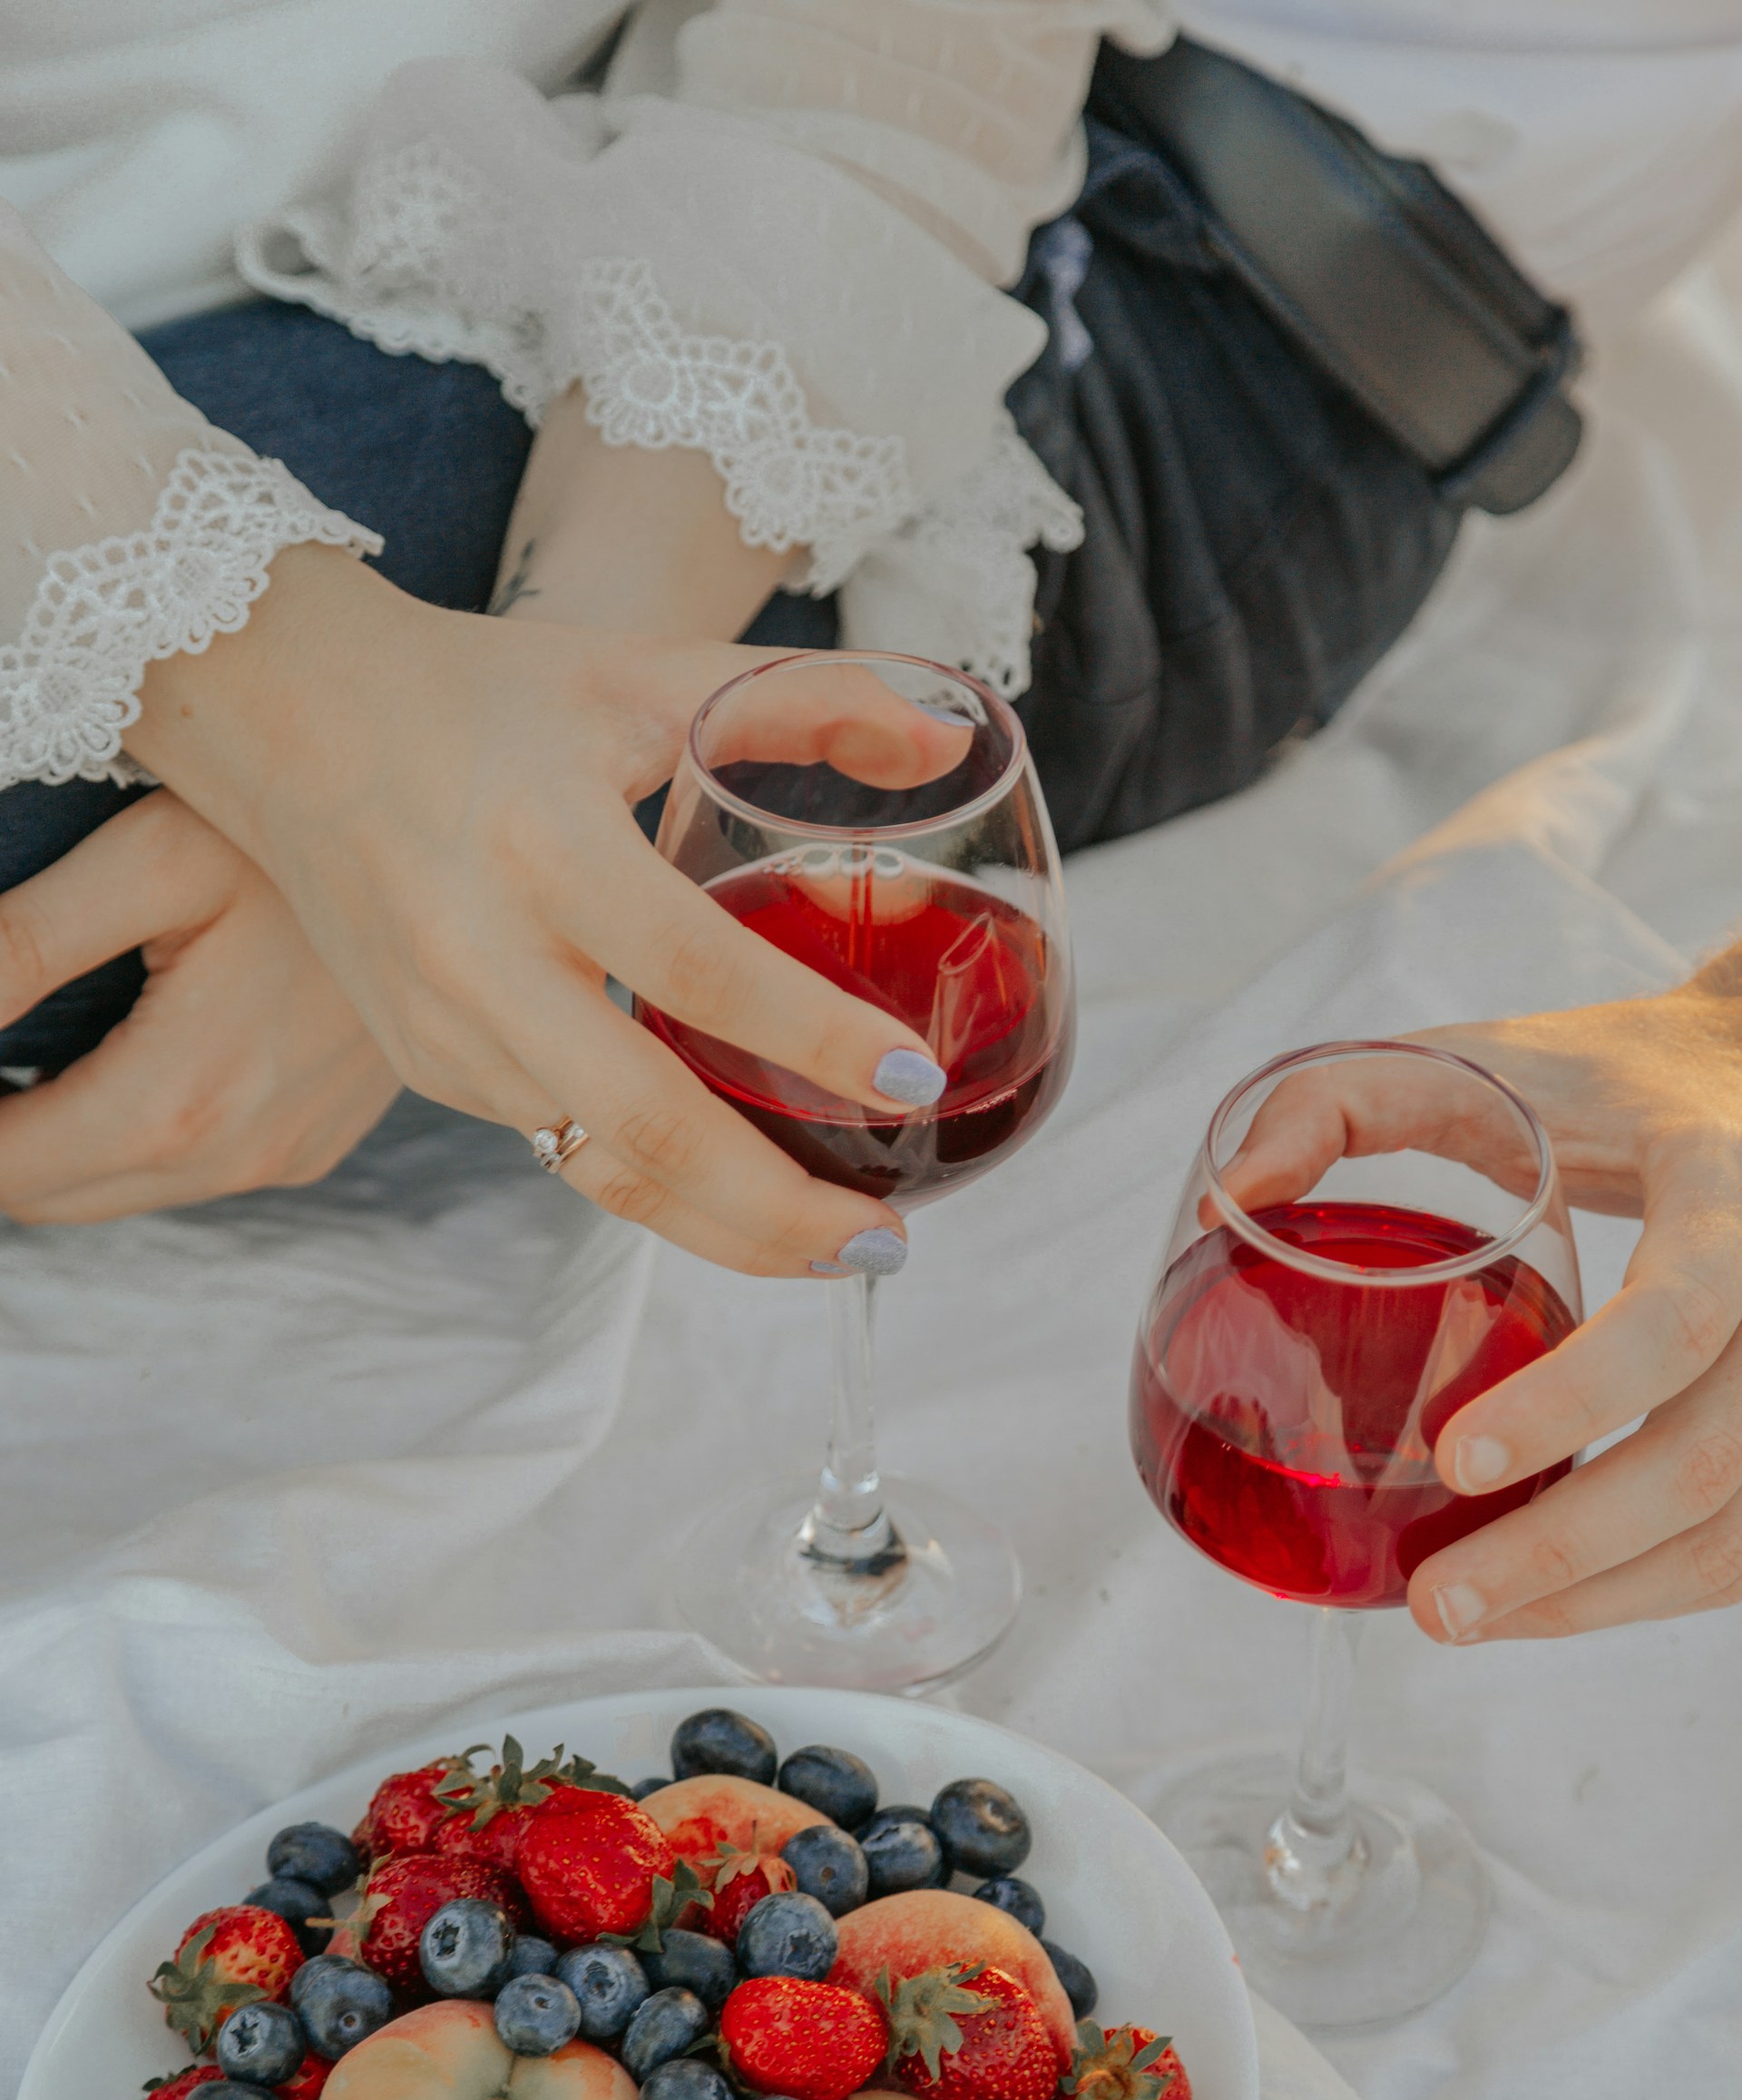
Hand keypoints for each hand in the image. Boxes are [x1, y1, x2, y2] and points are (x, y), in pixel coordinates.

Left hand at [0, 791, 397, 1221]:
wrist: (481, 862)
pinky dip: (124, 1137)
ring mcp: (286, 1159)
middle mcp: (241, 1156)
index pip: (8, 1166)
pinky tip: (116, 1053)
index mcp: (186, 1099)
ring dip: (53, 1142)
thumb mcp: (152, 859)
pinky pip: (183, 1174)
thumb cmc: (306, 836)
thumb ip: (25, 944)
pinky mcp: (314, 1146)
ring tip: (18, 1053)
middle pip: (51, 1197)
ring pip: (115, 1193)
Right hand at [128, 548, 963, 1276]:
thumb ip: (805, 696)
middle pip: (644, 1123)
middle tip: (889, 1242)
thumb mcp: (644, 670)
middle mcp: (481, 956)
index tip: (916, 1079)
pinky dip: (666, 1192)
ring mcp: (446, 1032)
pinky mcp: (432, 1072)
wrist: (288, 725)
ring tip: (843, 1246)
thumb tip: (946, 740)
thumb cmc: (484, 696)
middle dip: (776, 1207)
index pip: (694, 967)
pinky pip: (565, 1153)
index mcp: (541, 843)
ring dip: (729, 1228)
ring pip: (602, 1169)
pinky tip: (749, 1201)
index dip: (811, 1035)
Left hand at [1224, 968, 1741, 1638]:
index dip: (1574, 1399)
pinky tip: (1546, 1604)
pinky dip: (1647, 1593)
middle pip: (1711, 1457)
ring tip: (1467, 1620)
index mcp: (1727, 1188)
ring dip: (1603, 1601)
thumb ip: (1332, 1106)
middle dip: (1567, 1552)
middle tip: (1435, 1602)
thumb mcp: (1471, 1060)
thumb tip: (1225, 1208)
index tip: (1453, 1457)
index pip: (1676, 1312)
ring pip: (1734, 1532)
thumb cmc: (1598, 1081)